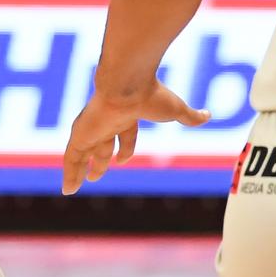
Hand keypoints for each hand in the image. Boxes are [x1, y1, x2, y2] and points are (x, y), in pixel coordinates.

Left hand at [61, 80, 210, 194]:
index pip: (125, 136)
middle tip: (96, 174)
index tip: (122, 160)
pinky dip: (69, 174)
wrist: (128, 86)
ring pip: (82, 155)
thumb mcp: (177, 111)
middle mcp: (106, 122)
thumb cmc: (152, 95)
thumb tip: (208, 115)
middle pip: (101, 147)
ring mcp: (91, 129)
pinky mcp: (81, 135)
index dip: (125, 149)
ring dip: (80, 171)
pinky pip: (71, 160)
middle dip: (100, 161)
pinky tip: (67, 190)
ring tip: (74, 187)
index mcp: (126, 114)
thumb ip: (191, 116)